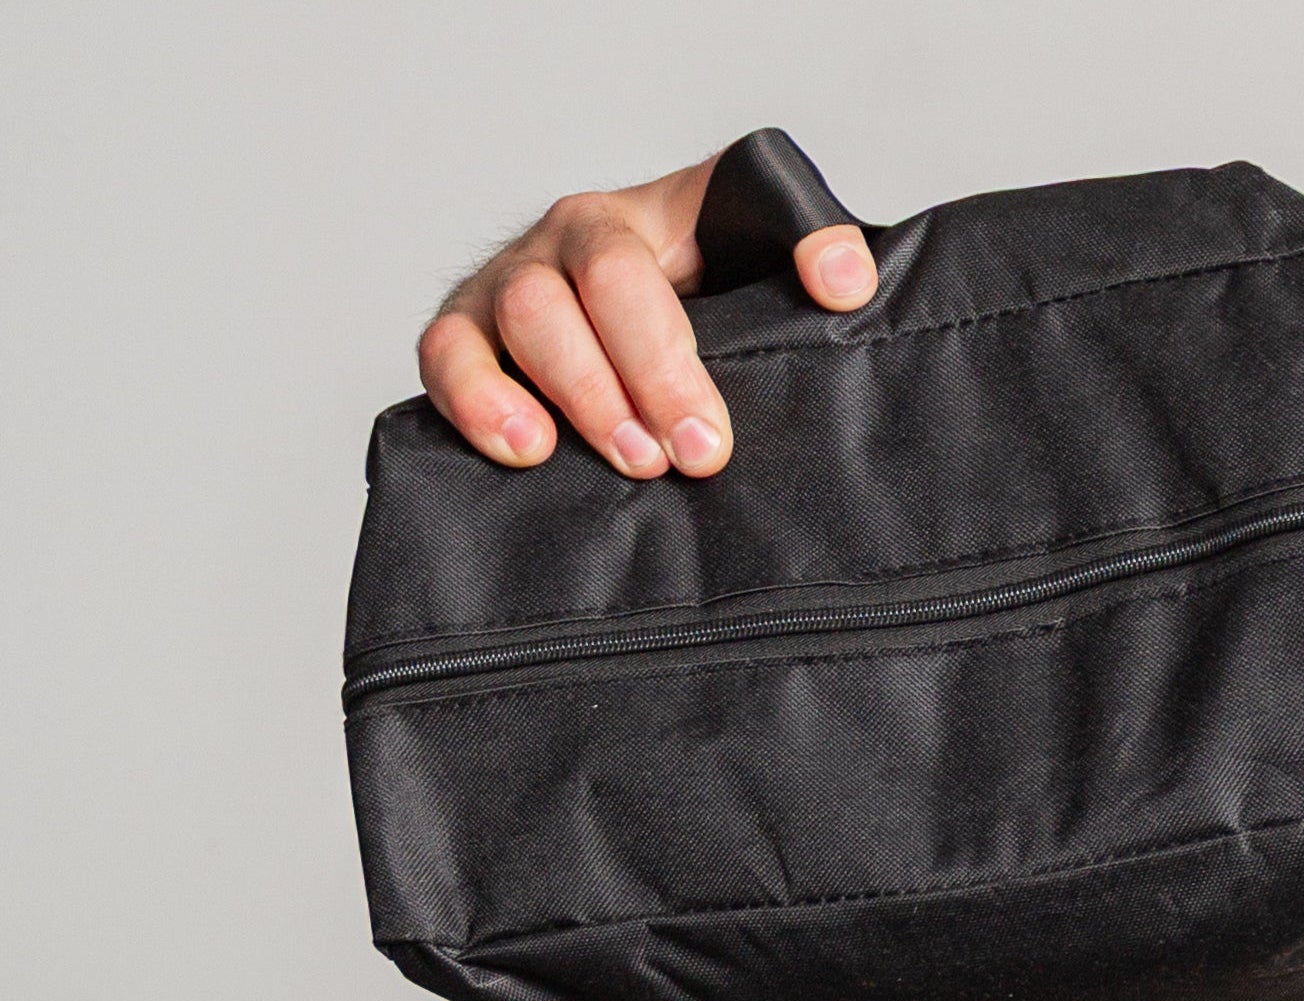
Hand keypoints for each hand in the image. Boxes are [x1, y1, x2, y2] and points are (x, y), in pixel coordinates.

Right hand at [416, 149, 875, 477]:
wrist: (647, 332)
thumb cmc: (705, 298)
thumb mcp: (760, 253)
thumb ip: (807, 243)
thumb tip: (844, 280)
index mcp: (634, 223)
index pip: (638, 263)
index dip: (670, 353)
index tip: (711, 437)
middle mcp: (562, 248)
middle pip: (580, 293)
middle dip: (639, 383)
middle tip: (691, 459)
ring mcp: (505, 290)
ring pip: (520, 320)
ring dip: (578, 398)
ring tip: (630, 460)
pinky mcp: (464, 340)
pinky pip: (446, 357)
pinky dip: (478, 403)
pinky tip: (528, 450)